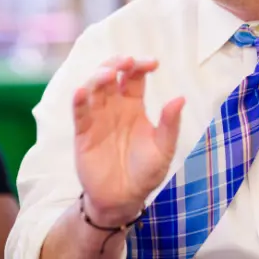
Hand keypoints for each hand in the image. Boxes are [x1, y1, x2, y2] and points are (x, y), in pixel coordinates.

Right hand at [72, 56, 184, 225]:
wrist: (123, 198)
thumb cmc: (145, 172)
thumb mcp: (163, 148)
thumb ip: (170, 124)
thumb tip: (180, 98)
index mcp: (134, 106)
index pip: (134, 77)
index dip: (141, 65)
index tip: (152, 63)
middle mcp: (114, 106)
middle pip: (111, 75)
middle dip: (117, 63)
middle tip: (127, 61)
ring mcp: (97, 117)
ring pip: (93, 88)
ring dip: (98, 76)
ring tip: (108, 73)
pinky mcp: (83, 132)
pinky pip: (79, 112)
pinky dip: (78, 100)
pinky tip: (82, 92)